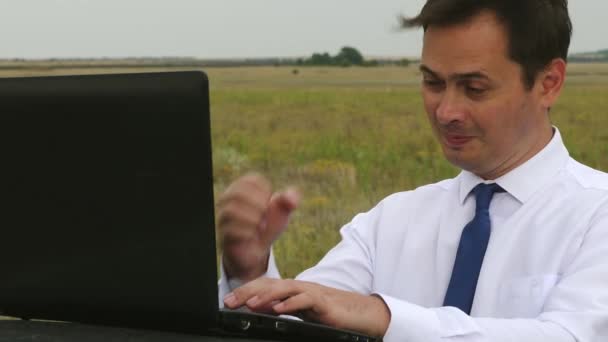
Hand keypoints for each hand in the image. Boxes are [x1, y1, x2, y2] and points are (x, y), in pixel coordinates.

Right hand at [217, 174, 299, 280]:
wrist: (256, 250)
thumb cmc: (267, 224)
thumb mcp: (282, 211)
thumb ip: (290, 200)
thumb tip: (292, 201)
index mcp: (242, 188)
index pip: (250, 180)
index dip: (265, 191)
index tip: (270, 201)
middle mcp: (228, 200)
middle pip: (237, 193)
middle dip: (257, 203)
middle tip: (265, 213)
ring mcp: (223, 218)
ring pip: (231, 211)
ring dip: (252, 218)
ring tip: (261, 225)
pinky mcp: (223, 236)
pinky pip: (230, 230)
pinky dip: (247, 232)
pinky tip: (253, 235)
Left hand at [223, 277, 390, 337]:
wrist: (361, 314)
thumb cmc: (332, 314)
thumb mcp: (303, 313)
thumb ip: (284, 310)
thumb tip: (261, 313)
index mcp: (293, 290)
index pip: (266, 286)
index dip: (246, 291)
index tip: (228, 301)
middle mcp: (300, 288)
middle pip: (271, 284)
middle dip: (248, 291)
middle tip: (230, 302)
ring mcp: (312, 293)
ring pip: (285, 288)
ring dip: (266, 295)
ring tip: (249, 303)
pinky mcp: (324, 303)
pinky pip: (306, 300)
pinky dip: (291, 303)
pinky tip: (279, 309)